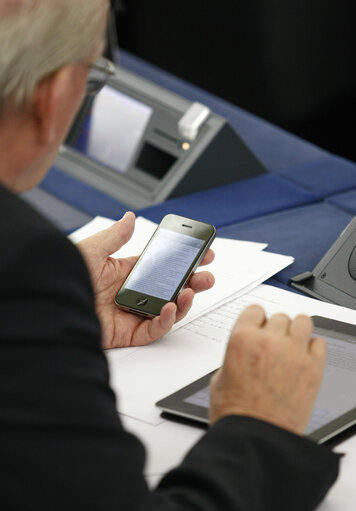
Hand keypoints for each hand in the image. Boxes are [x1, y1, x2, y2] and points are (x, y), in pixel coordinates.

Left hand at [77, 212, 214, 348]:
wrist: (49, 307)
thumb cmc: (65, 278)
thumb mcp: (91, 251)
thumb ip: (114, 237)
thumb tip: (130, 217)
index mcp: (125, 272)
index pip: (161, 266)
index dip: (182, 260)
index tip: (201, 253)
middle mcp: (132, 293)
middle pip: (169, 288)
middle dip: (191, 282)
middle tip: (207, 275)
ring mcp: (131, 313)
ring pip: (166, 310)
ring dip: (184, 301)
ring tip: (192, 290)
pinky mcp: (127, 333)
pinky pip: (153, 329)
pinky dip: (165, 320)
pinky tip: (170, 307)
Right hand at [210, 305, 325, 434]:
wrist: (255, 438)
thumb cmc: (236, 414)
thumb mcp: (220, 378)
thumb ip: (235, 356)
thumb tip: (245, 352)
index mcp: (242, 339)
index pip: (255, 310)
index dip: (256, 320)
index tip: (258, 326)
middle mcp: (269, 341)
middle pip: (279, 316)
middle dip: (275, 328)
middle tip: (273, 343)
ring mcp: (294, 353)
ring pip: (303, 321)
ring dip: (296, 330)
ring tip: (292, 343)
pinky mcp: (313, 369)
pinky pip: (319, 343)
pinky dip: (312, 347)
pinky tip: (303, 358)